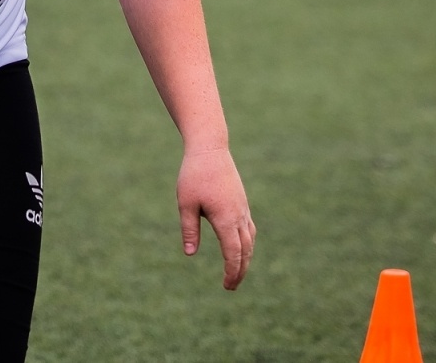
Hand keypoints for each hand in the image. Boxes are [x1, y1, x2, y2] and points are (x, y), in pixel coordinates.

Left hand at [177, 147, 254, 289]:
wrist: (210, 149)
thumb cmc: (194, 175)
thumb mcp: (186, 203)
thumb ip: (189, 229)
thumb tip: (190, 254)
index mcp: (225, 218)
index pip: (233, 253)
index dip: (231, 271)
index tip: (227, 285)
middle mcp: (238, 215)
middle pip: (245, 250)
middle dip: (240, 270)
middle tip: (231, 287)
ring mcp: (243, 208)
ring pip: (250, 240)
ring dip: (245, 258)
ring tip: (236, 272)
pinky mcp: (242, 202)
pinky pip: (249, 228)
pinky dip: (247, 243)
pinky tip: (241, 248)